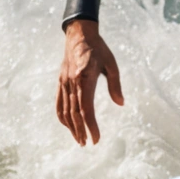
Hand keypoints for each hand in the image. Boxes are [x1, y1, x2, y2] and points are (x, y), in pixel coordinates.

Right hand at [56, 19, 122, 144]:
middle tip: (87, 144)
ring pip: (64, 111)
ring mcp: (63, 83)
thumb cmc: (98, 49)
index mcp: (85, 78)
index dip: (91, 126)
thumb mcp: (111, 64)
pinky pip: (58, 103)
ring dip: (71, 127)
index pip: (86, 108)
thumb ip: (115, 85)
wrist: (79, 34)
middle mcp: (71, 82)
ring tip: (79, 139)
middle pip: (74, 113)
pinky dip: (62, 116)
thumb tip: (120, 103)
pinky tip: (68, 125)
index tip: (96, 138)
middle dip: (80, 131)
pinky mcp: (60, 82)